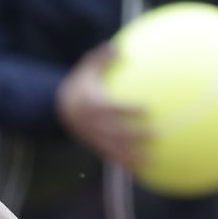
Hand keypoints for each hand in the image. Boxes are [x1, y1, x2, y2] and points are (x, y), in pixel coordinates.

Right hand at [56, 44, 148, 167]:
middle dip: (134, 136)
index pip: (111, 110)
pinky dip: (126, 164)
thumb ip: (101, 58)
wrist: (61, 108)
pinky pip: (113, 157)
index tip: (147, 109)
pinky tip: (143, 171)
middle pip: (116, 133)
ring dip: (133, 157)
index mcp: (92, 106)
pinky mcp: (97, 146)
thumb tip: (119, 48)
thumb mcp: (86, 68)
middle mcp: (93, 125)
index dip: (127, 110)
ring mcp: (95, 138)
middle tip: (156, 135)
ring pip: (115, 150)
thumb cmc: (80, 84)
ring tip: (152, 162)